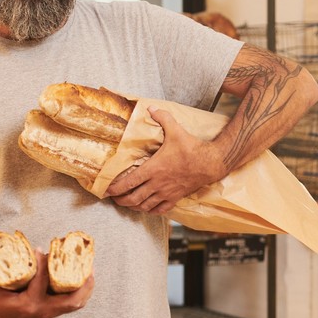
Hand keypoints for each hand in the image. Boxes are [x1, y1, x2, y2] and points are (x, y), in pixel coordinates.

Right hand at [0, 250, 94, 317]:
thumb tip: (13, 247)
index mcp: (23, 307)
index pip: (40, 284)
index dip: (43, 264)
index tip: (42, 249)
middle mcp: (37, 314)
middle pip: (69, 302)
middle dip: (82, 284)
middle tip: (87, 265)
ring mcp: (43, 316)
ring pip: (71, 306)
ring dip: (82, 289)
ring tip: (89, 271)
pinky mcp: (44, 314)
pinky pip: (65, 305)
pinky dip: (74, 292)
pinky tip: (78, 279)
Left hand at [105, 106, 225, 213]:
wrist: (211, 163)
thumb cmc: (192, 147)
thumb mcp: (175, 130)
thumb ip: (162, 118)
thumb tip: (151, 107)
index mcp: (153, 169)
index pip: (128, 182)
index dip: (115, 188)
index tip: (105, 190)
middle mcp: (157, 184)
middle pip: (133, 198)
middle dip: (120, 200)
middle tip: (113, 198)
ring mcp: (166, 193)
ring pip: (145, 206)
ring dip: (133, 206)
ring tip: (126, 203)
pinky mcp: (176, 198)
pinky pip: (160, 210)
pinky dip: (151, 210)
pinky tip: (147, 208)